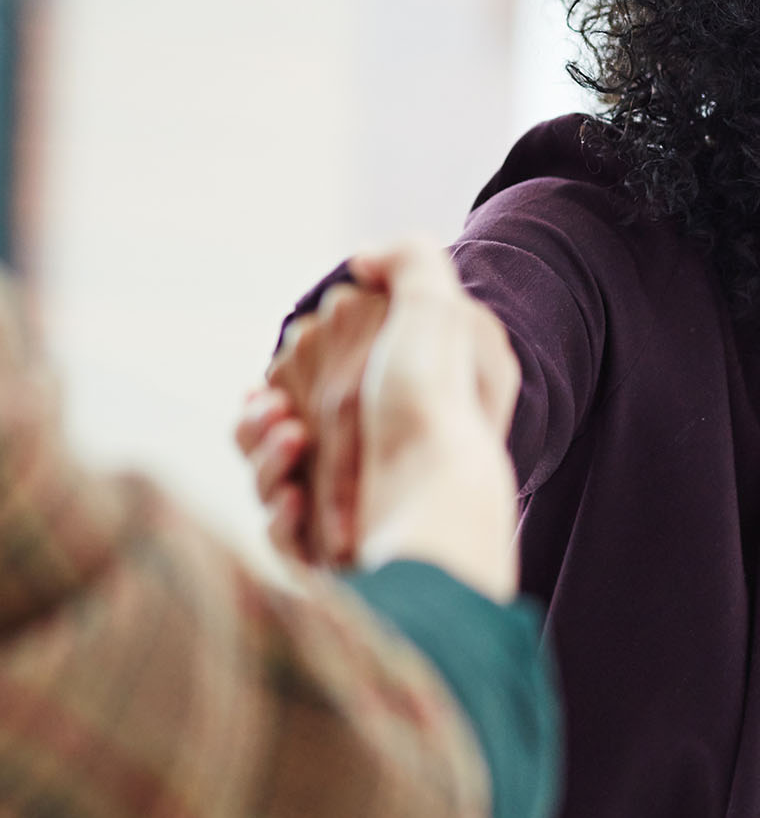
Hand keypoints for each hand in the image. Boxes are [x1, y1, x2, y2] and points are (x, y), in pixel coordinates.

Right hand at [237, 244, 520, 599]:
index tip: (288, 362)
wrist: (437, 508)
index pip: (321, 382)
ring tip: (291, 441)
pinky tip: (296, 498)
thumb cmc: (435, 406)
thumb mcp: (438, 309)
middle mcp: (377, 458)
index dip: (295, 369)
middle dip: (264, 416)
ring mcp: (354, 509)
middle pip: (282, 429)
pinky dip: (279, 513)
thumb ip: (408, 262)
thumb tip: (363, 260)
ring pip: (271, 478)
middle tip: (277, 412)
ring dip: (263, 457)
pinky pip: (282, 533)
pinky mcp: (334, 557)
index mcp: (398, 404)